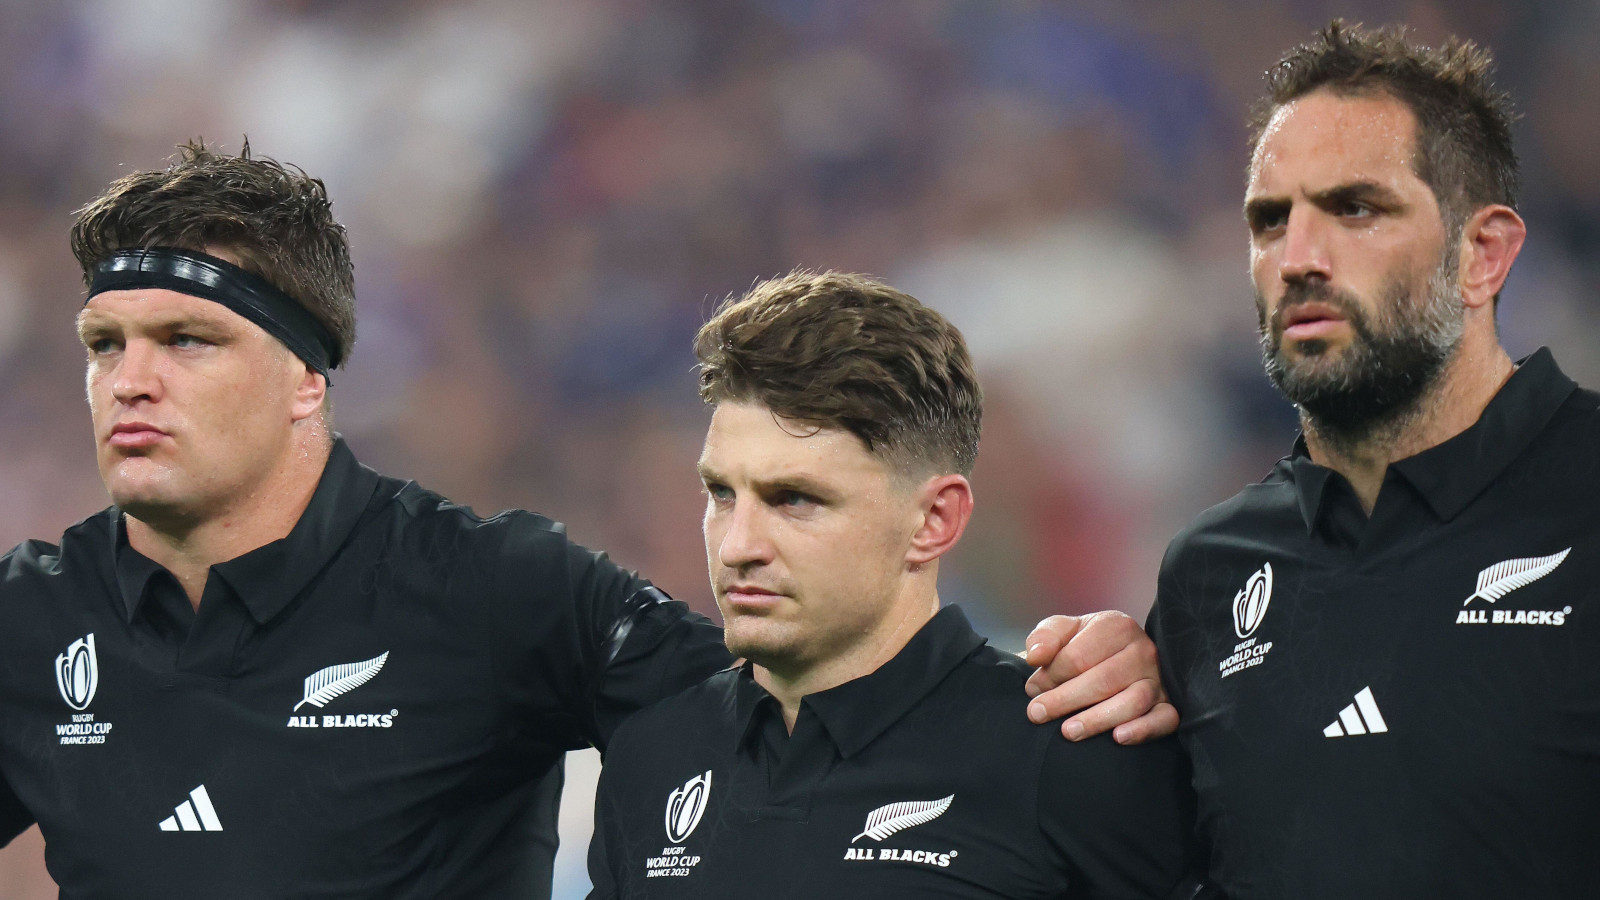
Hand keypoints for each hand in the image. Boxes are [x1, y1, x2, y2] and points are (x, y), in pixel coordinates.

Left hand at [1021, 611, 1176, 744]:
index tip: (1032, 690)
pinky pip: (1165, 719)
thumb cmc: (1084, 645)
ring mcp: (1158, 678)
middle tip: (1038, 715)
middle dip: (1065, 700)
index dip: (1050, 676)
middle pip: (1103, 680)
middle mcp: (1143, 650)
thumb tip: (1036, 656)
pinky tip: (1118, 738)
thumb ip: (1044, 638)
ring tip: (1069, 732)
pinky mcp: (1169, 704)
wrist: (1111, 658)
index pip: (1078, 656)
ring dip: (1098, 720)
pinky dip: (1143, 730)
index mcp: (1116, 626)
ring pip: (1133, 701)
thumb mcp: (1061, 631)